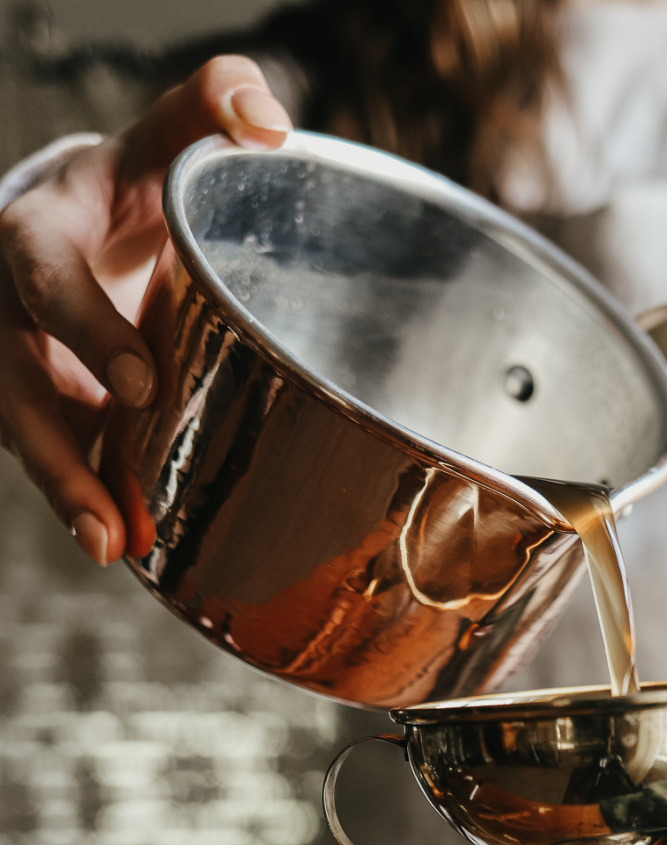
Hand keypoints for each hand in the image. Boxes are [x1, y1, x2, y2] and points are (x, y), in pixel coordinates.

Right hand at [0, 57, 289, 565]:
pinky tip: (135, 547)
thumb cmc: (121, 189)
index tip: (141, 384)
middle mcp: (7, 308)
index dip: (87, 330)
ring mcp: (16, 368)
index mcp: (35, 234)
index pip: (47, 276)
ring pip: (27, 436)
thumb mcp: (155, 141)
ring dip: (71, 494)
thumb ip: (209, 107)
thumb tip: (271, 121)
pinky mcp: (39, 411)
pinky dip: (94, 503)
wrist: (72, 227)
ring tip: (115, 548)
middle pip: (18, 385)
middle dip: (60, 451)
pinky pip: (60, 461)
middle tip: (111, 512)